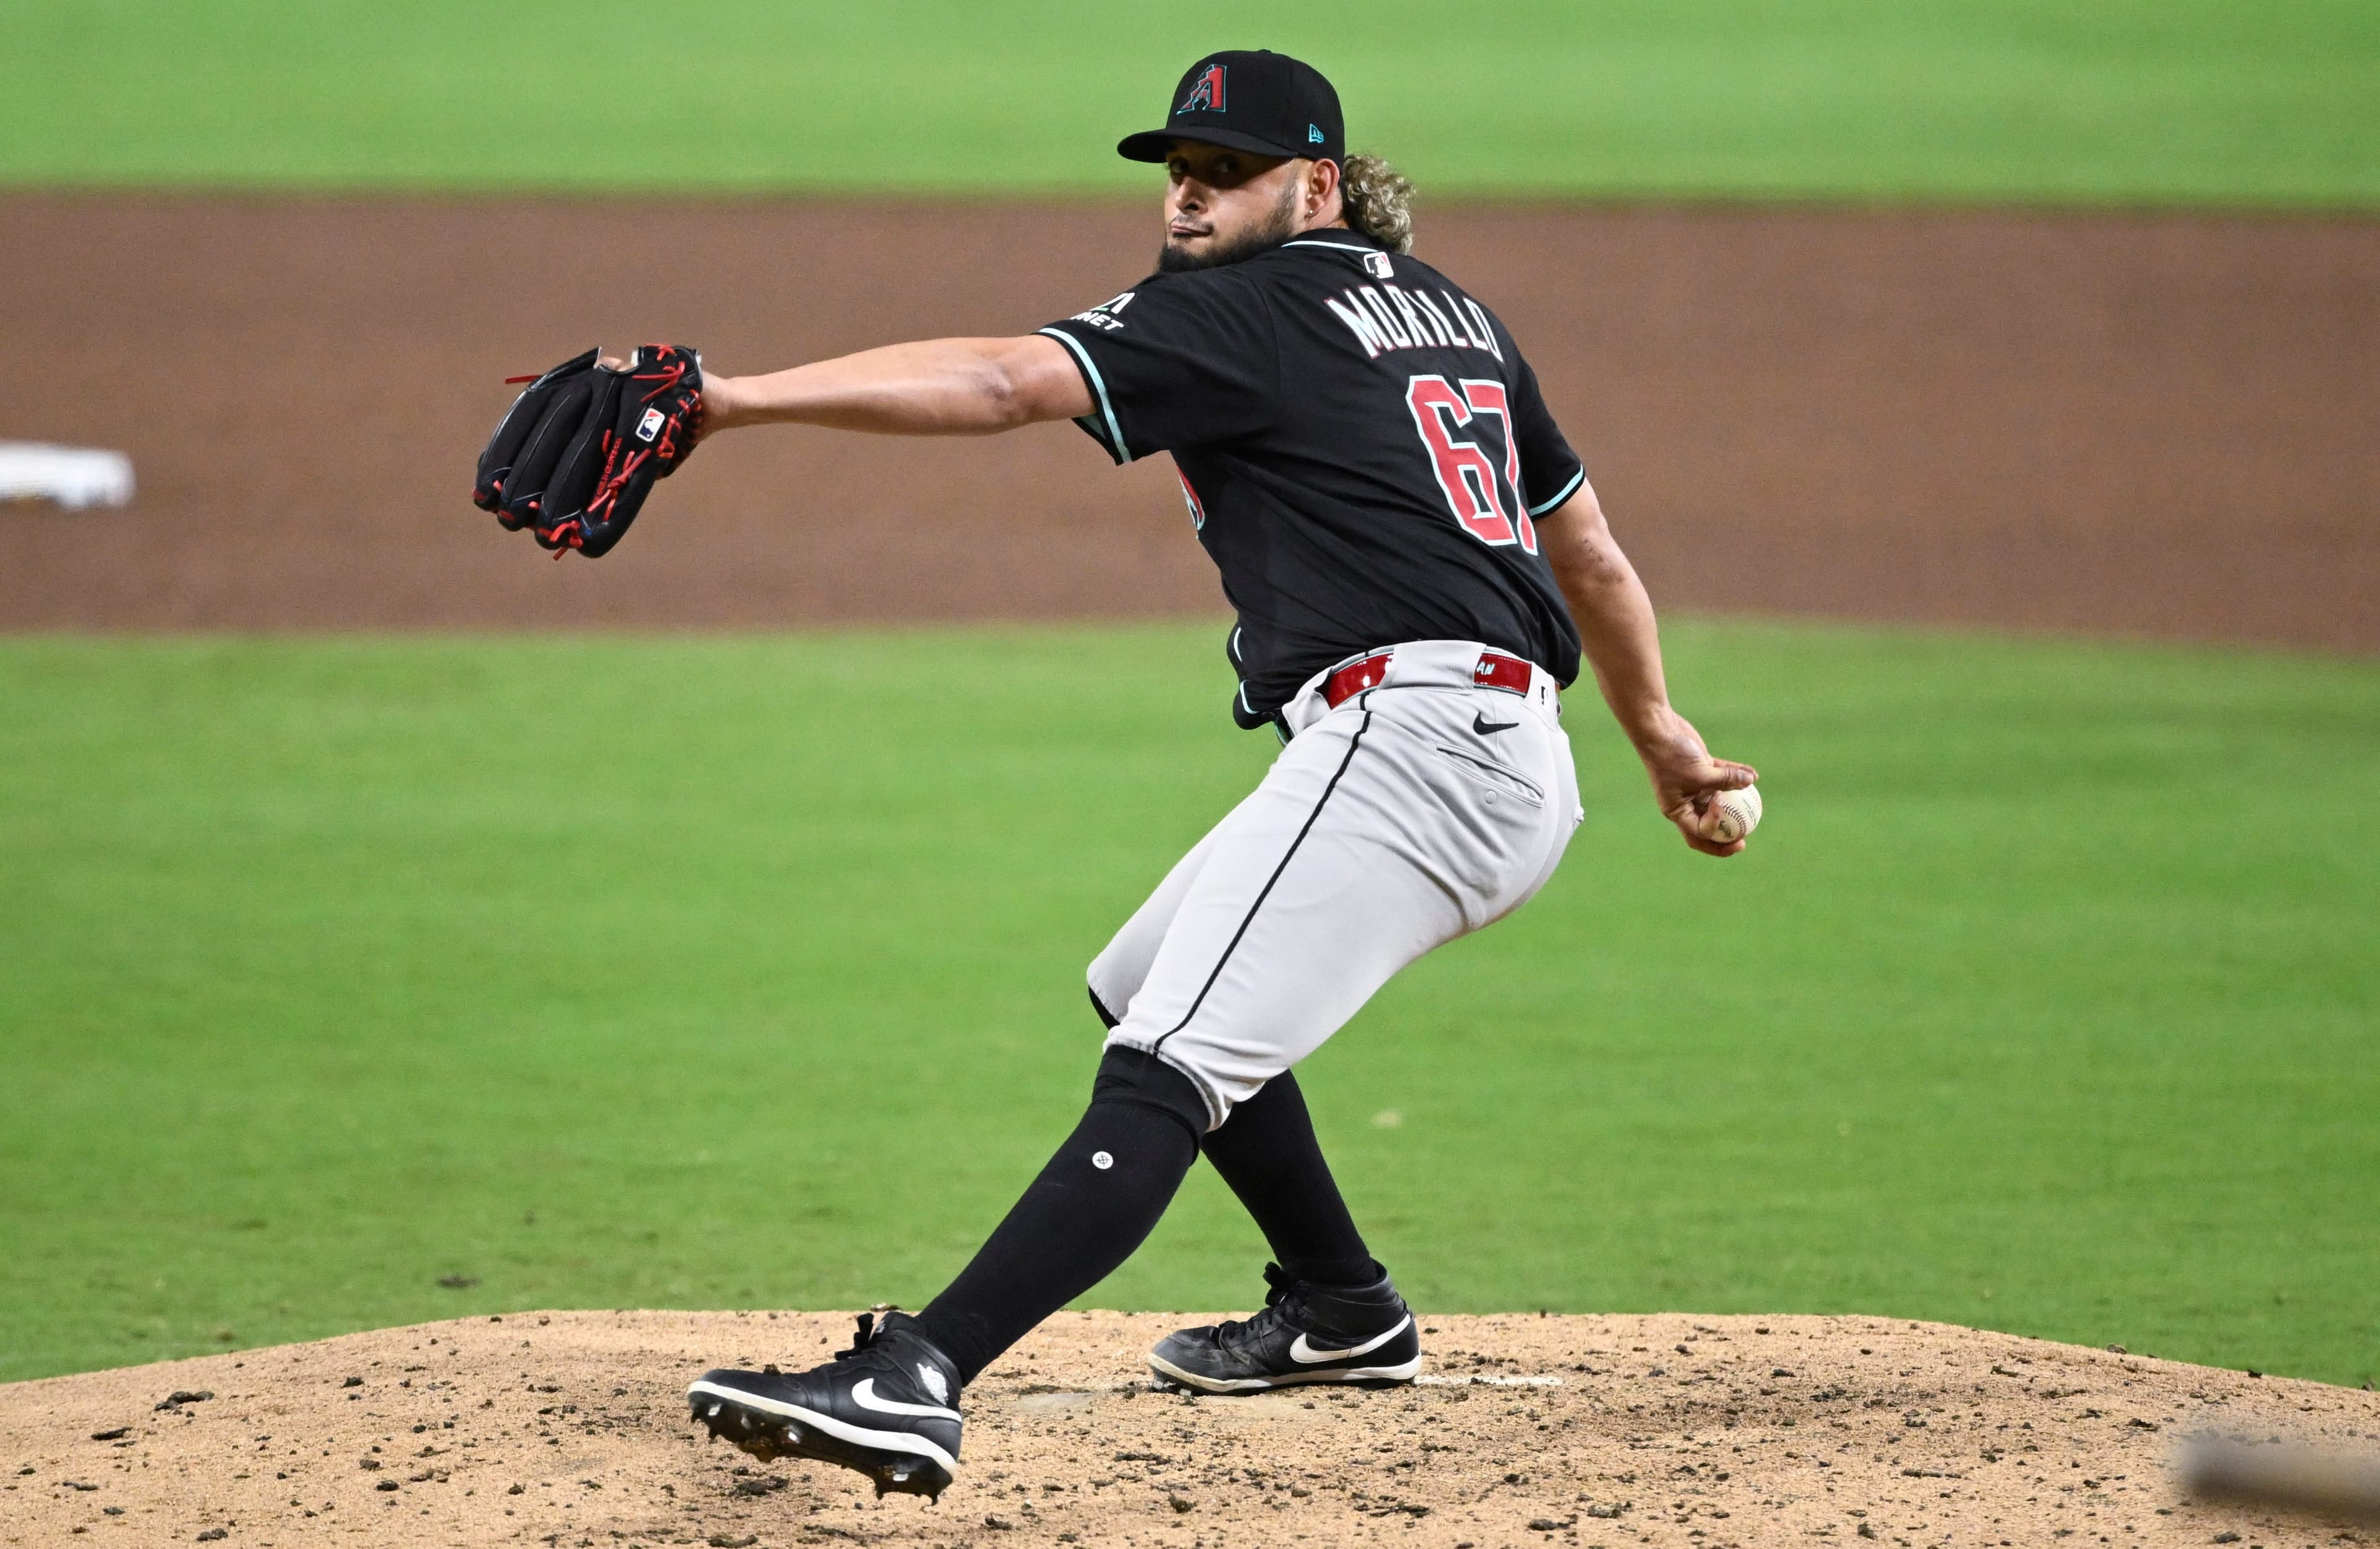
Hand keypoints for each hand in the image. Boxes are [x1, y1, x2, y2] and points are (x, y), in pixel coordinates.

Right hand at [1635, 708, 1757, 856]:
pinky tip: (1754, 774)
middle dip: (1725, 836)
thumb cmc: (1673, 757)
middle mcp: (1686, 802)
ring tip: (1755, 809)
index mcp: (1677, 811)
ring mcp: (1695, 786)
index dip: (1714, 827)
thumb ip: (1726, 779)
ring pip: (1719, 800)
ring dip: (1736, 803)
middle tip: (1743, 841)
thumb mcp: (1700, 773)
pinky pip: (1723, 776)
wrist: (1660, 729)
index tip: (1723, 808)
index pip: (1698, 831)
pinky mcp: (1702, 768)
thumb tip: (1751, 781)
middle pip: (1708, 825)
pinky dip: (1736, 775)